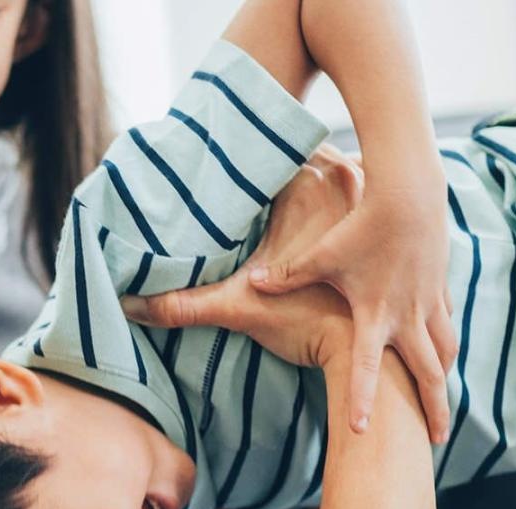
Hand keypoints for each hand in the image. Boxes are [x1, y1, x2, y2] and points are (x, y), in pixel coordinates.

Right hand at [121, 148, 360, 371]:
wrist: (366, 355)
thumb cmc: (307, 323)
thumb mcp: (237, 307)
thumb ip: (182, 305)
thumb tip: (130, 307)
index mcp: (309, 184)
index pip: (272, 147)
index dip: (248, 149)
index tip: (229, 148)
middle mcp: (346, 181)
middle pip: (307, 149)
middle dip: (281, 155)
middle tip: (250, 159)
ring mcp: (371, 199)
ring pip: (342, 162)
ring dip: (320, 166)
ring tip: (289, 173)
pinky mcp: (386, 223)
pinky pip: (368, 187)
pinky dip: (350, 189)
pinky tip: (335, 199)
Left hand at [249, 149, 455, 441]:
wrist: (410, 193)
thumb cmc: (360, 224)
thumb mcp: (320, 254)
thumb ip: (286, 273)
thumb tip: (250, 281)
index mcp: (375, 315)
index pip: (365, 368)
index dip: (362, 399)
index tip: (360, 431)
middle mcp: (407, 316)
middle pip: (427, 373)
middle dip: (433, 408)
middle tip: (435, 440)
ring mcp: (428, 301)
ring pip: (444, 349)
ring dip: (443, 377)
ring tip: (441, 401)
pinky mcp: (438, 285)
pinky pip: (445, 323)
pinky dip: (445, 342)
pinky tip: (442, 351)